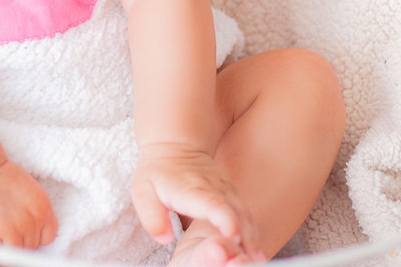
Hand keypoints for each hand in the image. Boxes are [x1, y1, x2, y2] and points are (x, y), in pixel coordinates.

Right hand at [0, 160, 57, 248]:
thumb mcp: (27, 190)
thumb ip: (33, 212)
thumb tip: (32, 233)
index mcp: (42, 208)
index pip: (47, 237)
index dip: (33, 235)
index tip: (22, 229)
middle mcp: (32, 221)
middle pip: (30, 246)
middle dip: (18, 239)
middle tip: (2, 223)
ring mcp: (13, 231)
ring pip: (14, 252)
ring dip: (4, 244)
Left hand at [132, 142, 259, 258]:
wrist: (175, 145)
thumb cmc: (157, 172)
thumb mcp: (143, 191)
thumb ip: (151, 216)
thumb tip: (164, 238)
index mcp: (192, 190)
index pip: (213, 204)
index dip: (225, 219)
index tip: (233, 235)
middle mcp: (215, 188)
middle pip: (236, 212)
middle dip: (246, 236)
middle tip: (251, 259)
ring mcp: (226, 189)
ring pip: (245, 213)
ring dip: (252, 235)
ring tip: (257, 258)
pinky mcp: (232, 192)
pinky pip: (246, 212)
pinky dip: (252, 229)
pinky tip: (255, 248)